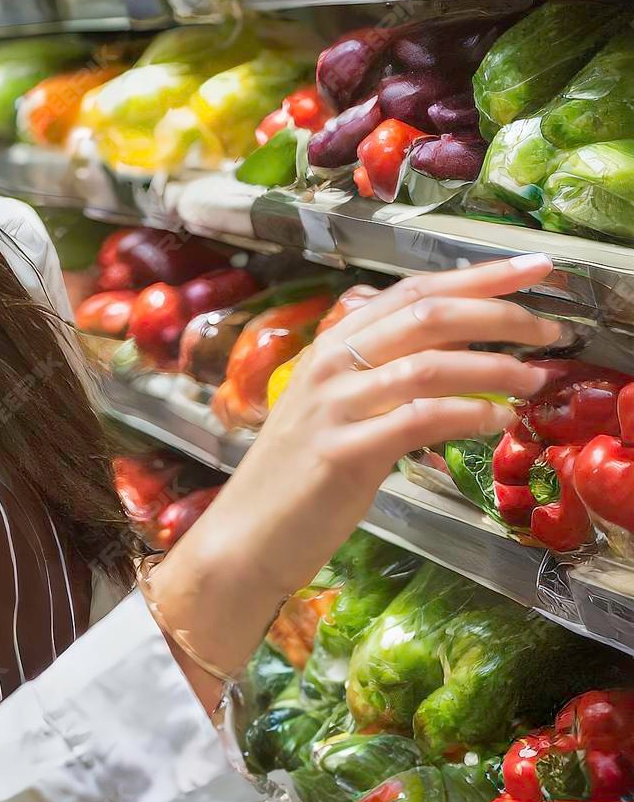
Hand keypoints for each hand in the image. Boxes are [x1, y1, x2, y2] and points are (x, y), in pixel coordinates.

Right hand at [148, 254, 561, 700]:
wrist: (248, 532)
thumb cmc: (300, 473)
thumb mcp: (339, 406)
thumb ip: (385, 371)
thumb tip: (458, 345)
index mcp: (332, 345)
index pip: (412, 291)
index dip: (478, 276)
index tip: (535, 268)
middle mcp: (331, 364)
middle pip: (425, 315)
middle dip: (498, 313)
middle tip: (552, 329)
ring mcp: (334, 406)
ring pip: (428, 364)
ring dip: (494, 368)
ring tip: (536, 379)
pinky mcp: (344, 452)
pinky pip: (418, 420)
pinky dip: (469, 414)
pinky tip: (500, 420)